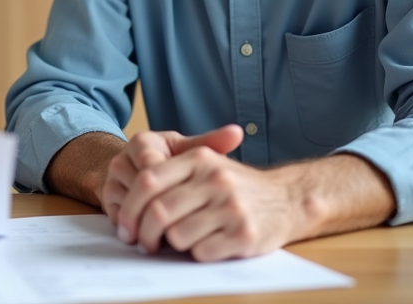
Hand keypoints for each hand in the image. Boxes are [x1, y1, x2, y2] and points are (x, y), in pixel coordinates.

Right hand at [100, 125, 242, 228]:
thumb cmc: (171, 162)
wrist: (138, 171)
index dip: (171, 191)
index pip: (154, 168)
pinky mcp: (106, 196)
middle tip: (179, 233)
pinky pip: (118, 215)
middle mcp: (123, 157)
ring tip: (166, 241)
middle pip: (139, 189)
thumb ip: (212, 143)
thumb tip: (237, 132)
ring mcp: (111, 178)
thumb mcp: (189, 151)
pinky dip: (134, 229)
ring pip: (128, 204)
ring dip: (146, 225)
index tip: (191, 205)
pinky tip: (148, 240)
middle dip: (158, 213)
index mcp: (143, 142)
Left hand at [104, 124, 314, 260]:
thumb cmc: (235, 186)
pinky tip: (207, 245)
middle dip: (144, 234)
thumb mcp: (207, 164)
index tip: (125, 226)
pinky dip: (197, 254)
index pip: (148, 180)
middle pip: (158, 211)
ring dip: (173, 245)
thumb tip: (125, 193)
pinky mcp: (244, 235)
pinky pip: (201, 252)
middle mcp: (215, 179)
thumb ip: (169, 172)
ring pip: (177, 235)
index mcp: (199, 158)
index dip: (130, 206)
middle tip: (143, 243)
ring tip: (183, 240)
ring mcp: (231, 207)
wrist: (287, 199)